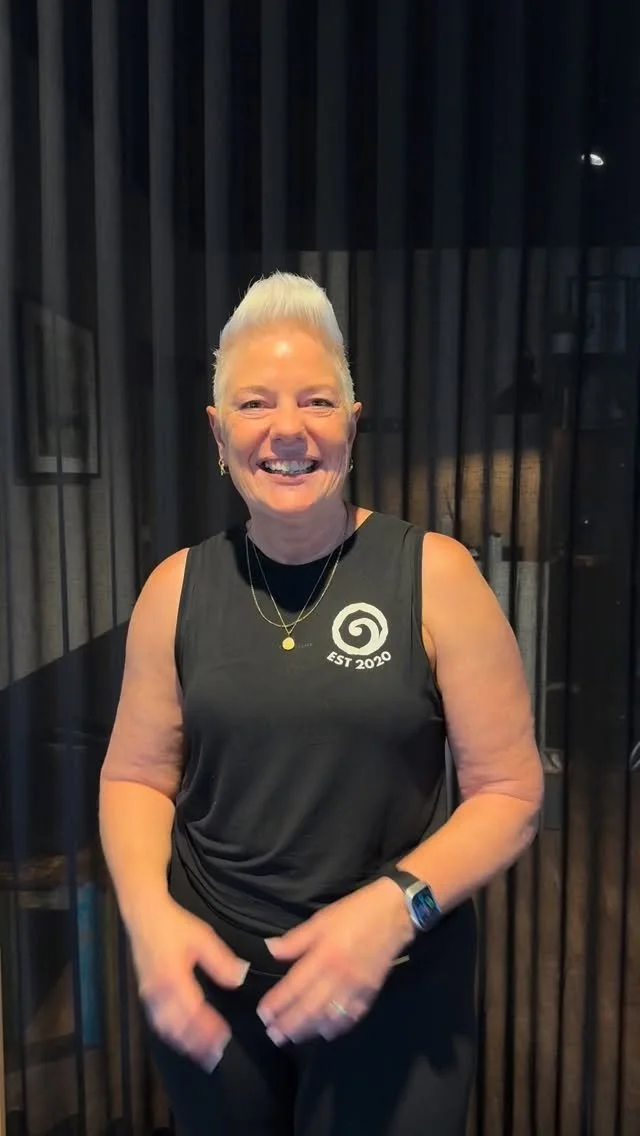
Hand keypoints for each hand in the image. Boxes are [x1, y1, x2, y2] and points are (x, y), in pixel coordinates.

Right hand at [128, 895, 248, 1071]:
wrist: (144, 915)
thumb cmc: (175, 925)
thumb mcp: (203, 937)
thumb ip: (221, 961)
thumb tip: (239, 978)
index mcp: (173, 977)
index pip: (193, 1011)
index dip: (208, 1028)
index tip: (224, 1038)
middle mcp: (159, 991)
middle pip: (177, 1027)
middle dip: (196, 1044)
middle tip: (215, 1056)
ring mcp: (149, 994)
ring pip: (165, 1028)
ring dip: (183, 1043)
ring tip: (201, 1054)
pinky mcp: (146, 993)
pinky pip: (157, 1021)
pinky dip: (171, 1034)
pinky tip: (182, 1038)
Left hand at [256, 879, 414, 1044]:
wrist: (395, 913)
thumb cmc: (355, 912)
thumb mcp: (321, 919)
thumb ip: (296, 939)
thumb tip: (270, 951)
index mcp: (324, 956)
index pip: (295, 986)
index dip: (278, 1003)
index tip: (263, 1015)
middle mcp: (339, 977)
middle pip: (309, 1008)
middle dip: (289, 1025)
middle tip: (273, 1035)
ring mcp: (356, 988)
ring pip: (329, 1017)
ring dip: (309, 1031)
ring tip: (292, 1039)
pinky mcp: (370, 993)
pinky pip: (351, 1017)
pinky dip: (337, 1028)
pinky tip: (325, 1033)